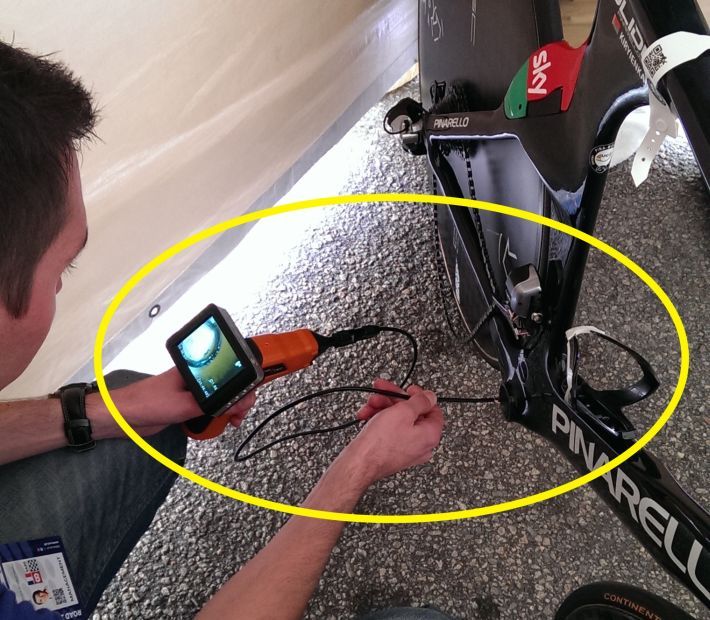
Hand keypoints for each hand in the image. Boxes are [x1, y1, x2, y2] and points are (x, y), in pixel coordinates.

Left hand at [87, 367, 256, 437]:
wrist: (123, 417)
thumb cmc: (146, 402)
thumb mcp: (184, 405)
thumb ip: (212, 406)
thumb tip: (235, 405)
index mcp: (196, 370)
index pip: (228, 372)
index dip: (241, 387)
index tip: (244, 403)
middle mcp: (196, 379)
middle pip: (228, 386)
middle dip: (238, 400)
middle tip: (239, 415)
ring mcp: (191, 392)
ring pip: (220, 399)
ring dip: (228, 410)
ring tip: (231, 421)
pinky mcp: (186, 406)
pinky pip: (209, 409)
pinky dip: (216, 416)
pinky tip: (217, 423)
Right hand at [339, 378, 443, 487]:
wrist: (359, 463)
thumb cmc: (380, 443)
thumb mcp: (403, 412)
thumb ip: (421, 401)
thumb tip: (431, 397)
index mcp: (430, 435)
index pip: (433, 410)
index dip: (420, 396)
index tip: (408, 390)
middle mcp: (421, 445)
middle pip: (412, 413)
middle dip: (393, 400)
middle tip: (382, 391)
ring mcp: (406, 450)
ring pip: (398, 420)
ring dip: (382, 408)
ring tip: (370, 405)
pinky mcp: (392, 452)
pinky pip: (389, 430)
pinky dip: (378, 420)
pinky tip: (367, 416)